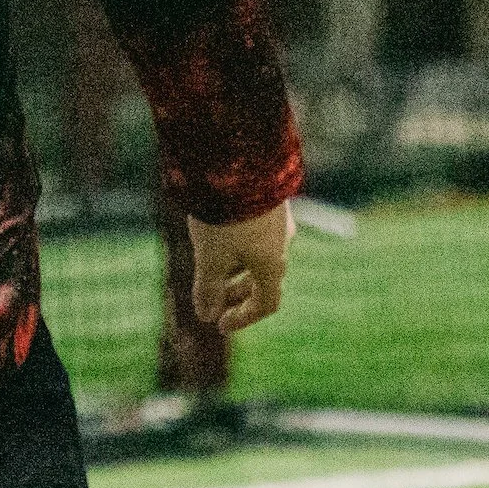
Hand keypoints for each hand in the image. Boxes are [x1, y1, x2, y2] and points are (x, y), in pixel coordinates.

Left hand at [187, 202, 294, 333]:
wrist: (239, 162)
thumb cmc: (226, 216)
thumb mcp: (210, 257)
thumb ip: (208, 289)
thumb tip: (206, 316)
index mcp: (272, 264)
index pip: (266, 303)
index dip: (244, 319)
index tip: (219, 325)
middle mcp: (282, 243)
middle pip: (262, 279)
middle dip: (236, 294)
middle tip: (212, 301)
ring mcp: (277, 220)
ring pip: (257, 254)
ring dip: (235, 269)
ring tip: (208, 266)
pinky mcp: (268, 199)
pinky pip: (255, 233)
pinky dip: (236, 246)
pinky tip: (214, 235)